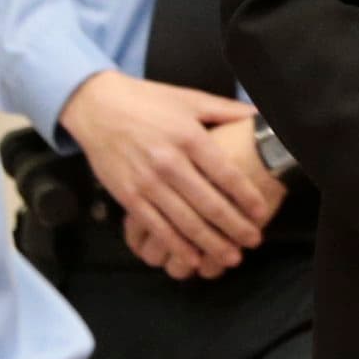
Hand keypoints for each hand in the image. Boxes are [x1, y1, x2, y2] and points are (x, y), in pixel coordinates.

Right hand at [59, 72, 278, 279]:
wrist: (97, 106)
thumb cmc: (146, 101)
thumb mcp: (189, 99)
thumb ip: (226, 110)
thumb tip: (261, 116)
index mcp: (189, 137)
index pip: (226, 173)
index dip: (247, 196)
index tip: (261, 212)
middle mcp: (169, 162)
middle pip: (210, 204)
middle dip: (236, 227)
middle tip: (254, 240)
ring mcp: (147, 183)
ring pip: (186, 222)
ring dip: (211, 244)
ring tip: (231, 257)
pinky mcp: (128, 197)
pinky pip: (157, 227)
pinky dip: (176, 246)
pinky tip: (192, 259)